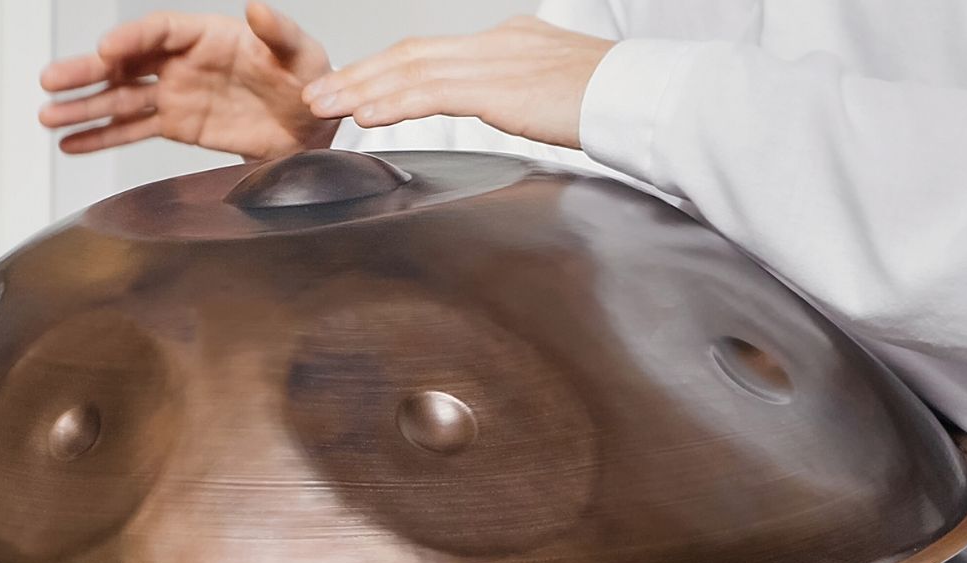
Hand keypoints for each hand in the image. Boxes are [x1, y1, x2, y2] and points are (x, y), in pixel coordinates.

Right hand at [40, 2, 337, 160]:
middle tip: (51, 81)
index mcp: (208, 36)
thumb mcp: (302, 55)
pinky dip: (101, 137)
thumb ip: (279, 32)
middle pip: (126, 62)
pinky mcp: (176, 125)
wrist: (310, 128)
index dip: (131, 39)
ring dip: (83, 108)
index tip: (106, 49)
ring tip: (47, 116)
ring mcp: (175, 94)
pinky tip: (71, 142)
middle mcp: (183, 62)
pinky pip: (132, 130)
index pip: (160, 31)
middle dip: (87, 71)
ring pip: (121, 98)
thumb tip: (259, 6)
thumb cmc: (307, 82)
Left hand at [302, 16, 613, 149]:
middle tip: (321, 92)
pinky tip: (365, 116)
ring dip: (361, 89)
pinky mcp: (497, 89)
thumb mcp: (560, 90)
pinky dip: (393, 104)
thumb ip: (526, 93)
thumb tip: (515, 104)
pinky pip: (431, 94)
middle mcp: (494, 44)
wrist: (645, 94)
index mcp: (507, 42)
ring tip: (324, 105)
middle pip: (411, 55)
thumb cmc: (616, 101)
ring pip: (410, 71)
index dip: (389, 70)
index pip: (434, 54)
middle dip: (362, 75)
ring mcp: (494, 62)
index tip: (358, 86)